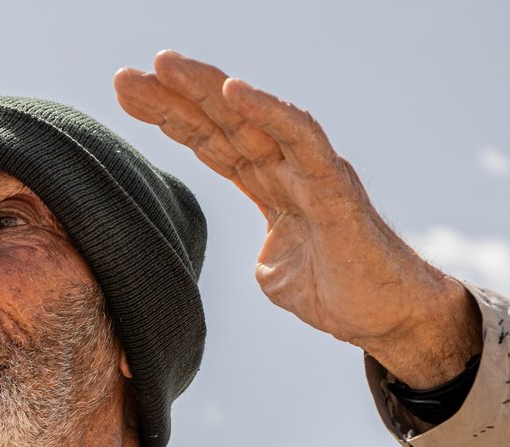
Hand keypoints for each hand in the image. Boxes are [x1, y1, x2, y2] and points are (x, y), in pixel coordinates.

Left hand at [114, 51, 479, 386]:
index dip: (169, 117)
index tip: (125, 95)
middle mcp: (287, 167)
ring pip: (253, 118)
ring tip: (164, 64)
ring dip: (207, 88)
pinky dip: (267, 110)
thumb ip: (258, 254)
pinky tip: (232, 90)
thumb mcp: (276, 276)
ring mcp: (309, 171)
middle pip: (221, 122)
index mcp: (269, 186)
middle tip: (124, 76)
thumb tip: (255, 254)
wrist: (385, 318)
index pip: (211, 141)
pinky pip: (300, 136)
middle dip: (172, 96)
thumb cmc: (339, 292)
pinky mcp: (334, 184)